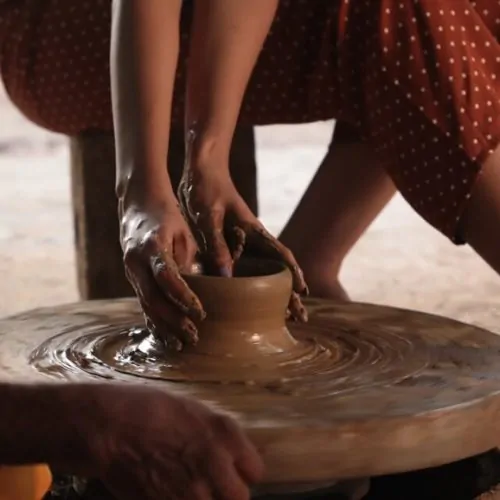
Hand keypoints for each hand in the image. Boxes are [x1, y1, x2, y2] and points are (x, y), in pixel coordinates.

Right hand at [86, 384, 263, 499]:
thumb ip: (217, 434)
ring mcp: (193, 491)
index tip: (231, 470)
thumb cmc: (150, 408)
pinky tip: (169, 492)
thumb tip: (229, 454)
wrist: (111, 427)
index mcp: (225, 435)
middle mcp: (217, 465)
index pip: (255, 470)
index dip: (242, 471)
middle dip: (228, 493)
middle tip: (212, 485)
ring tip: (188, 488)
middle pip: (240, 498)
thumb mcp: (194, 410)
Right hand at [120, 196, 205, 348]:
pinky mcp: (132, 277)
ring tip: (180, 345)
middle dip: (173, 320)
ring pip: (146, 304)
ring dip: (163, 326)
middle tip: (194, 336)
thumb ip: (190, 260)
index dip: (183, 298)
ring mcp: (131, 271)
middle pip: (153, 298)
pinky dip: (153, 320)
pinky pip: (142, 302)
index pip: (167, 277)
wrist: (137, 205)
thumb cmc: (167, 217)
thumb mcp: (183, 233)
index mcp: (152, 246)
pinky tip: (163, 336)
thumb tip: (208, 288)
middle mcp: (136, 261)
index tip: (201, 313)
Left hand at [177, 169, 307, 321]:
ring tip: (282, 316)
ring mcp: (241, 243)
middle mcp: (251, 239)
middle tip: (300, 317)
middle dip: (290, 292)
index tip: (303, 292)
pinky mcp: (228, 244)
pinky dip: (249, 286)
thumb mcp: (209, 217)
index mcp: (253, 231)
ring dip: (273, 293)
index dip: (294, 273)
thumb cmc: (207, 190)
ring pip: (262, 272)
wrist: (201, 172)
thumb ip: (217, 245)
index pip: (280, 254)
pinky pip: (242, 269)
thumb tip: (227, 277)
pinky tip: (247, 300)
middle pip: (277, 269)